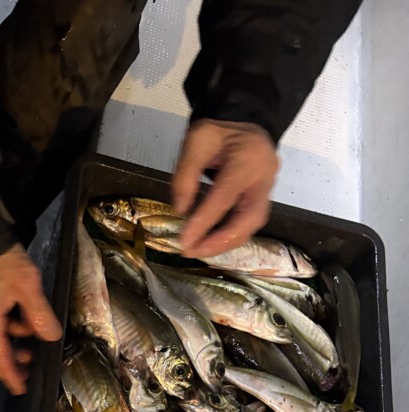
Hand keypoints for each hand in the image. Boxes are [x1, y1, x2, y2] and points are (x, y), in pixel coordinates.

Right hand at [0, 245, 61, 394]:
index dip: (10, 375)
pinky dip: (5, 337)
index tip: (21, 388)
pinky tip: (21, 325)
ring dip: (8, 352)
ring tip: (29, 348)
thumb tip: (51, 337)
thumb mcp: (28, 285)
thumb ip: (39, 314)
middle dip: (6, 369)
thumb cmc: (3, 261)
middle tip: (25, 374)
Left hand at [172, 120, 278, 258]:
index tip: (184, 241)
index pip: (225, 196)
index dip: (204, 221)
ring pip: (252, 225)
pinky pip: (250, 223)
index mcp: (248, 157)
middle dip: (220, 241)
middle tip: (193, 251)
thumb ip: (186, 174)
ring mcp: (268, 189)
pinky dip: (230, 237)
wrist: (243, 123)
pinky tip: (210, 243)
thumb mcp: (196, 140)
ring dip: (225, 243)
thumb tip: (180, 211)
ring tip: (198, 251)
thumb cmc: (218, 132)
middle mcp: (264, 176)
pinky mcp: (264, 199)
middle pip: (249, 218)